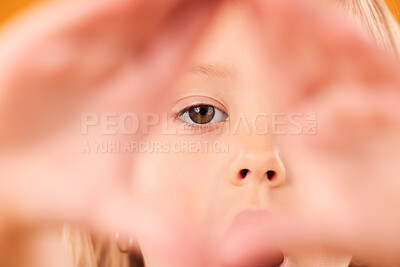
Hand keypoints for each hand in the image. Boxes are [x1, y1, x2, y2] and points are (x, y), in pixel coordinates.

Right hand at [0, 0, 220, 264]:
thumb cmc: (53, 186)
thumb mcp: (110, 208)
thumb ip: (154, 226)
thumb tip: (203, 263)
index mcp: (144, 94)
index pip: (187, 44)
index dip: (215, 16)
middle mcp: (119, 65)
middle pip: (169, 14)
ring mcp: (85, 49)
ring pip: (134, 4)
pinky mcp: (47, 40)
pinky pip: (87, 9)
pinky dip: (115, 0)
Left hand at [221, 0, 399, 264]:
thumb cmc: (384, 223)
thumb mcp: (325, 227)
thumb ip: (279, 230)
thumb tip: (232, 250)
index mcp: (310, 131)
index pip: (279, 81)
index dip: (262, 49)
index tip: (242, 17)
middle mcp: (337, 111)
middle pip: (304, 60)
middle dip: (280, 28)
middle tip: (255, 0)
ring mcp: (370, 102)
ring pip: (339, 60)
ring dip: (313, 31)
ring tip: (283, 4)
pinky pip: (380, 77)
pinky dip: (362, 57)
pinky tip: (340, 33)